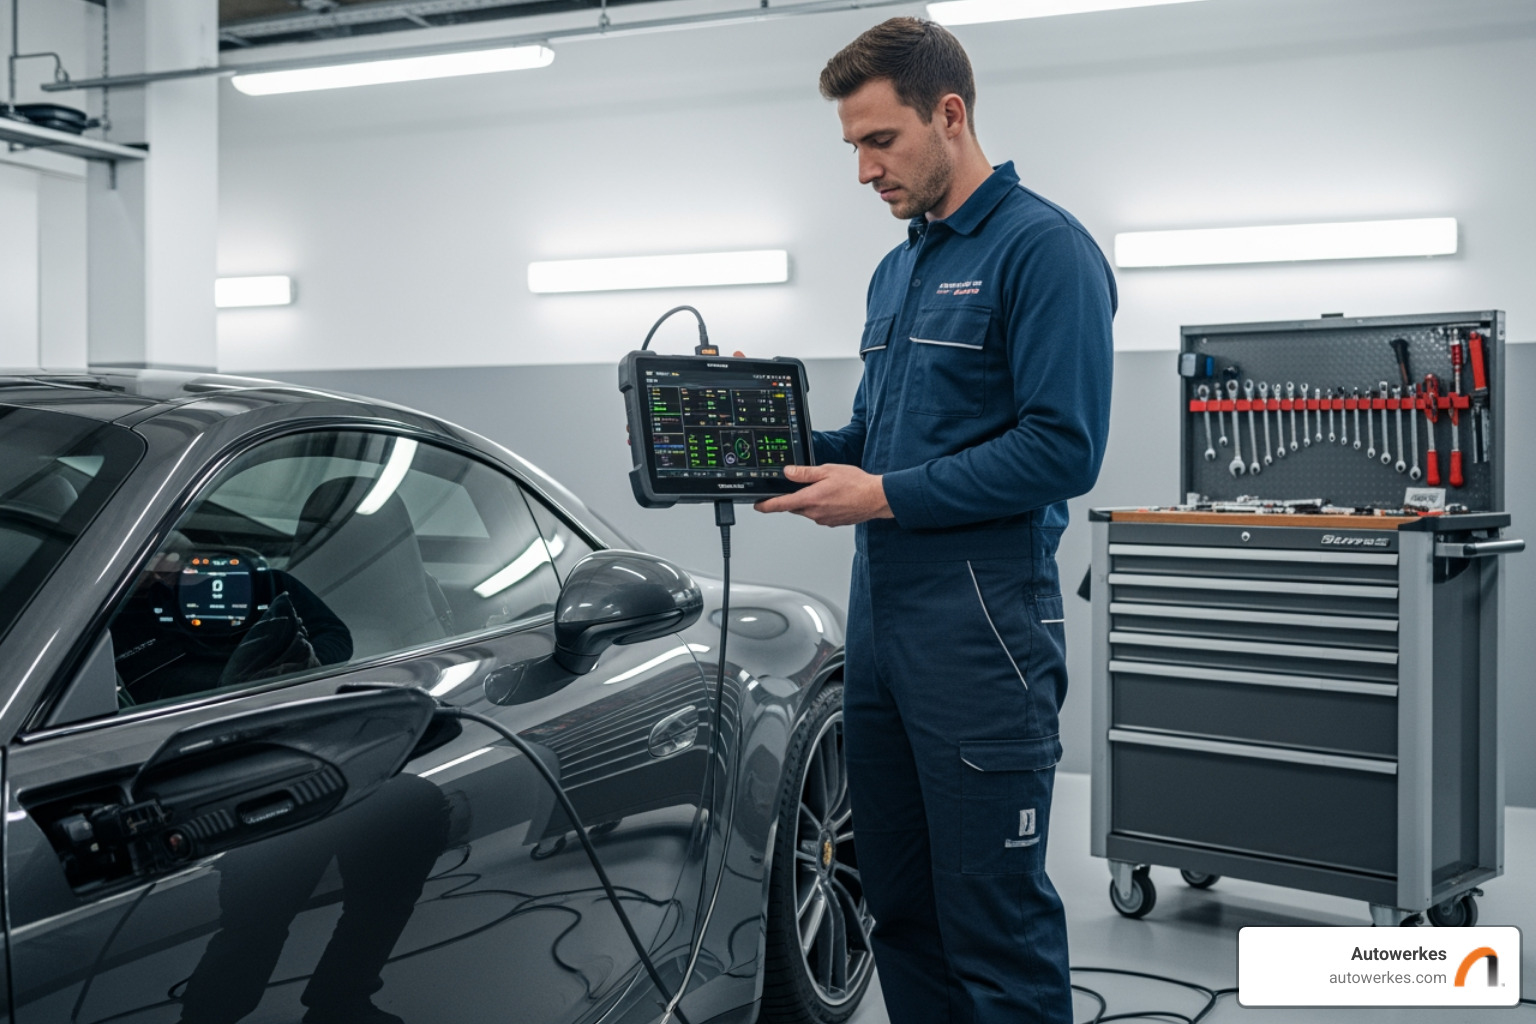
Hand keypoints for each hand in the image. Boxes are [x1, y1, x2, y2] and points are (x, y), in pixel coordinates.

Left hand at [754, 464, 892, 525]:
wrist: (876, 498)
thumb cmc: (856, 484)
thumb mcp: (827, 470)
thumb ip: (805, 473)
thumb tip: (788, 472)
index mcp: (810, 499)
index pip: (780, 505)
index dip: (766, 505)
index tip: (757, 506)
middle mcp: (814, 513)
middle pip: (794, 506)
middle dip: (794, 497)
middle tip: (804, 486)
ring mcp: (823, 519)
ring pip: (807, 510)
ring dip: (810, 501)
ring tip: (825, 488)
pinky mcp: (832, 522)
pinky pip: (820, 514)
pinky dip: (821, 506)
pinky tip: (833, 497)